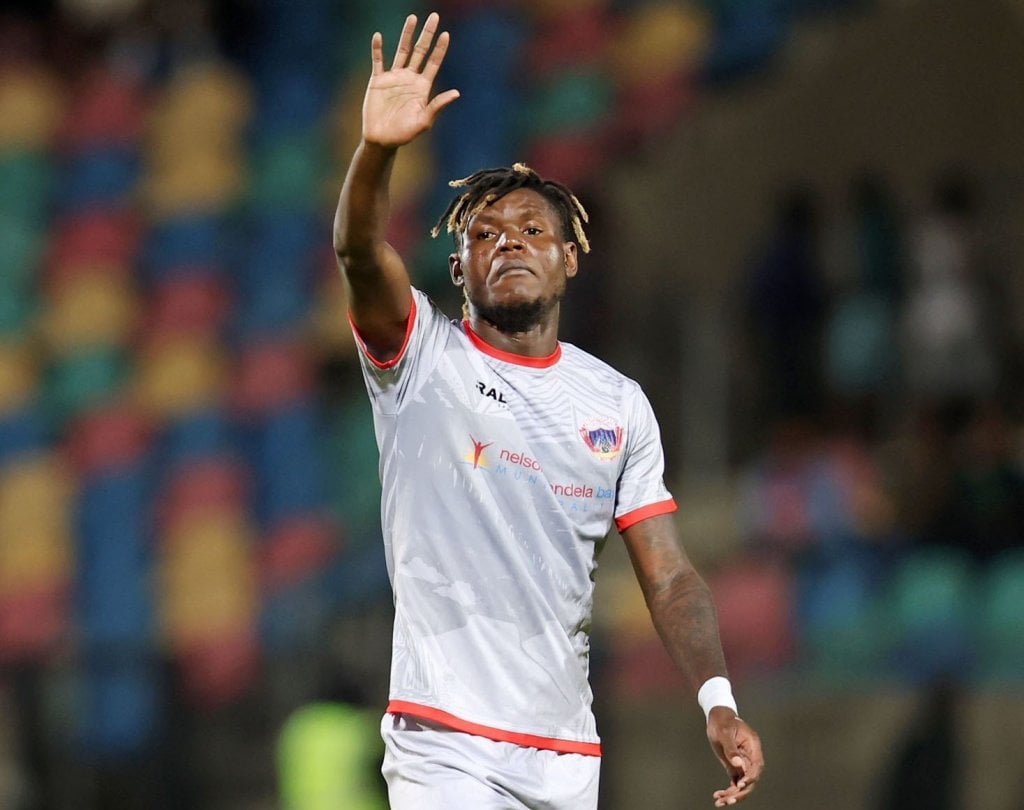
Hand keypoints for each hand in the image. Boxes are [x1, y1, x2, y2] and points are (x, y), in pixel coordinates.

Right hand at [363, 12, 459, 147]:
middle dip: (427, 34)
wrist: (383, 140)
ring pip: (402, 51)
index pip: (433, 63)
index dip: (440, 49)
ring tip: (412, 18)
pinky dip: (377, 49)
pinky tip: (378, 36)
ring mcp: (394, 77)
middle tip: (434, 16)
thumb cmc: (405, 134)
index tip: (446, 34)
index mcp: (422, 87)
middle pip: (420, 51)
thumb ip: (438, 105)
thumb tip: (457, 93)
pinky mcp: (378, 81)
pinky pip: (378, 61)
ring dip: (407, 35)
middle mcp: (410, 78)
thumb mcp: (425, 120)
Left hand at [706, 707, 763, 805]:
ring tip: (720, 801)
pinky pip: (735, 782)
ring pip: (743, 784)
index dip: (751, 777)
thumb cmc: (721, 722)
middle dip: (741, 792)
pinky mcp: (734, 766)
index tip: (740, 784)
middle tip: (729, 799)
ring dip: (733, 795)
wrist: (717, 718)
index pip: (757, 766)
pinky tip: (718, 796)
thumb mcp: (724, 732)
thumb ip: (731, 748)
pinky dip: (728, 790)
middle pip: (751, 779)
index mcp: (752, 746)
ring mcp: (743, 763)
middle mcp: (750, 756)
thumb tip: (739, 764)